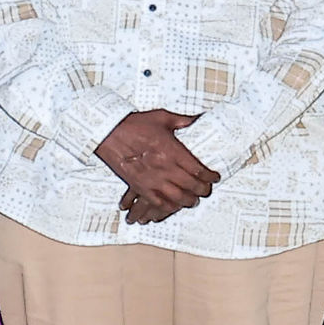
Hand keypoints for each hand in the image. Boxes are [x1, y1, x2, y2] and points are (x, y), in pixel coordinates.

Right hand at [96, 110, 218, 224]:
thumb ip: (183, 120)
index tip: (214, 177)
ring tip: (193, 200)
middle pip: (192, 186)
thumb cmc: (134, 124)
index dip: (210, 177)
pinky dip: (168, 207)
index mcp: (173, 151)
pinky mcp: (140, 186)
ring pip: (177, 198)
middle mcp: (165, 167)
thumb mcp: (162, 117)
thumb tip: (199, 118)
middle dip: (203, 190)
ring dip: (188, 201)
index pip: (199, 169)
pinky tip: (173, 205)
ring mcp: (152, 179)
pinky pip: (158, 202)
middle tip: (206, 190)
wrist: (109, 132)